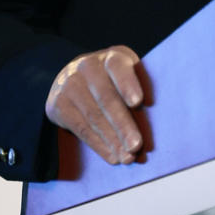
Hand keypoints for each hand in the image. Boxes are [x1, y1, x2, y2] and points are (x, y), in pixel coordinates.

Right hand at [46, 45, 145, 165]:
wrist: (74, 77)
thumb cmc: (113, 80)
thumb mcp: (127, 75)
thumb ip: (139, 88)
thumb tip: (156, 119)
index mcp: (111, 57)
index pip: (118, 66)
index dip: (127, 84)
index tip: (137, 102)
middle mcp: (87, 66)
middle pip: (106, 98)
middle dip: (123, 125)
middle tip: (136, 145)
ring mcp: (70, 83)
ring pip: (93, 116)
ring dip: (112, 140)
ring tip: (127, 157)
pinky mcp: (58, 103)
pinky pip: (80, 128)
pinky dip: (98, 145)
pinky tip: (111, 156)